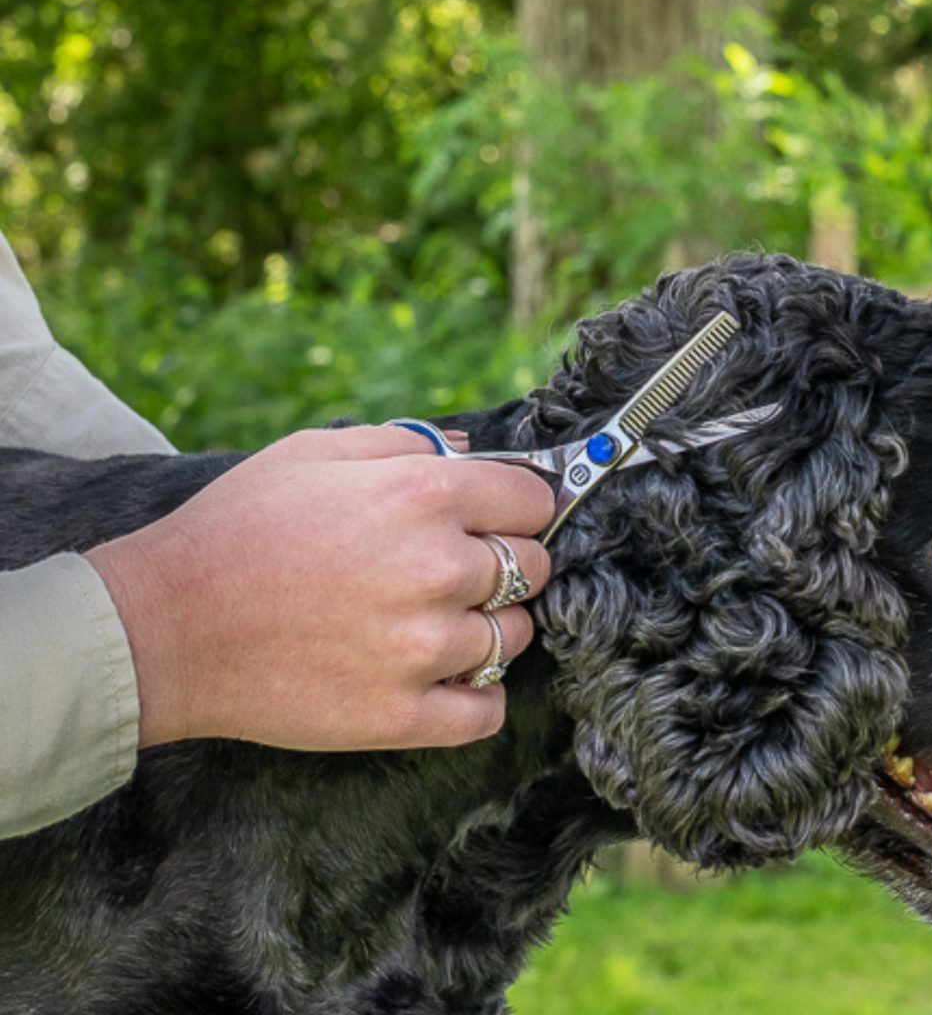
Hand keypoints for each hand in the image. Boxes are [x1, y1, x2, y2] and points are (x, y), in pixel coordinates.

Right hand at [85, 425, 553, 751]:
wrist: (167, 627)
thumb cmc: (238, 527)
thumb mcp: (313, 451)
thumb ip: (405, 442)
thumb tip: (472, 452)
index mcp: (422, 496)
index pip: (534, 502)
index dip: (523, 507)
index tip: (506, 518)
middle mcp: (439, 570)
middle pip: (532, 568)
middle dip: (507, 563)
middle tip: (459, 570)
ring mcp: (425, 650)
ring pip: (514, 637)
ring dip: (489, 627)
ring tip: (436, 622)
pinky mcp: (403, 717)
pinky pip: (487, 711)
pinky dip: (478, 695)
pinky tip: (447, 677)